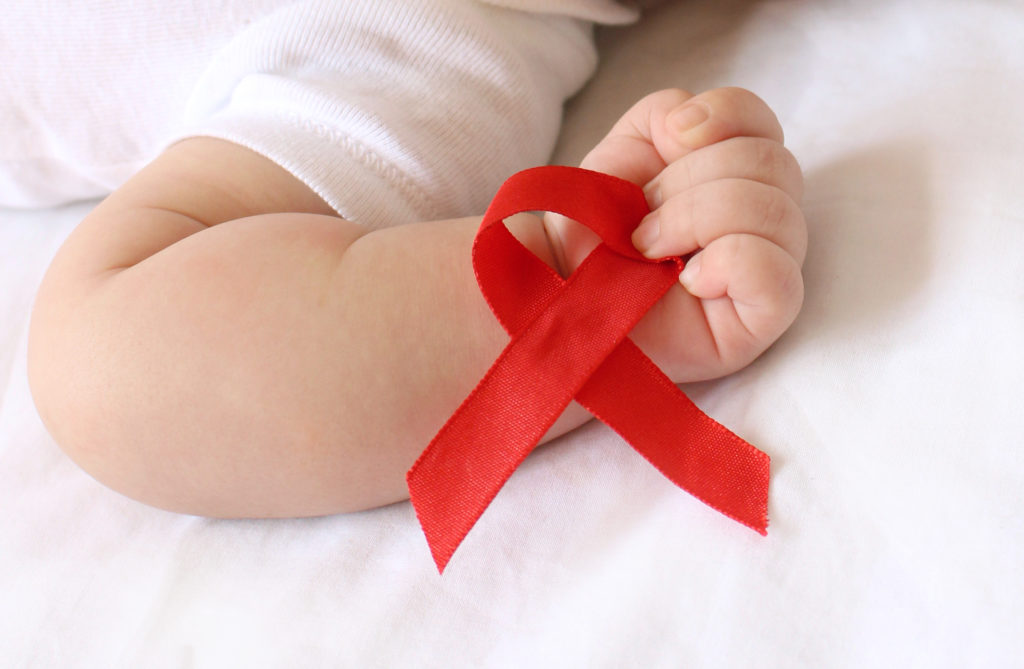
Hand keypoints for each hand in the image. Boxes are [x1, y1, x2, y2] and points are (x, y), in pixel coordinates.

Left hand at [544, 87, 805, 381]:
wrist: (564, 299)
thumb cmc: (593, 237)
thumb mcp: (617, 156)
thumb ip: (662, 114)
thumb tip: (692, 123)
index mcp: (733, 171)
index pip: (762, 121)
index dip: (724, 114)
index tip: (671, 136)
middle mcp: (762, 215)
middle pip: (771, 162)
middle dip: (689, 182)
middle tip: (639, 220)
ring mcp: (771, 266)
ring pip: (774, 211)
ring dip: (695, 220)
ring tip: (648, 251)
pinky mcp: (766, 316)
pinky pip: (777, 273)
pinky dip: (728, 264)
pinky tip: (690, 282)